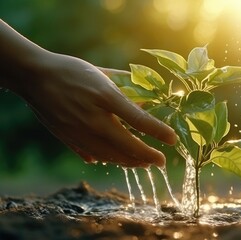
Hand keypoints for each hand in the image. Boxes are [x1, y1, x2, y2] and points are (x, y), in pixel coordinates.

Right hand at [24, 53, 176, 167]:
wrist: (34, 77)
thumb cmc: (71, 71)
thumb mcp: (101, 73)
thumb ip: (126, 85)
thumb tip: (146, 98)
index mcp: (105, 97)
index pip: (139, 119)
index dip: (159, 132)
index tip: (173, 140)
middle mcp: (93, 119)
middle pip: (127, 146)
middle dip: (148, 157)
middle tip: (161, 161)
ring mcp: (79, 132)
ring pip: (110, 156)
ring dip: (130, 162)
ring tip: (143, 163)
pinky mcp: (68, 139)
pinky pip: (92, 155)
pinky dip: (107, 159)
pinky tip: (115, 160)